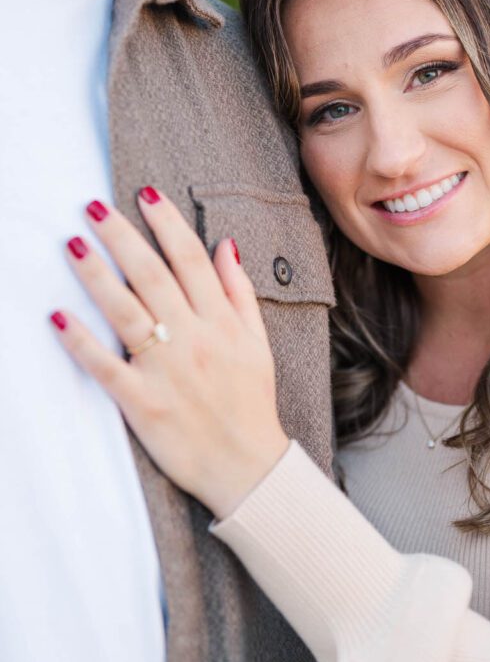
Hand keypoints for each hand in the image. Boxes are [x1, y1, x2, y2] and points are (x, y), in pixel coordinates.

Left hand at [50, 189, 288, 519]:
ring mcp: (166, 371)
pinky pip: (106, 367)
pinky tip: (58, 316)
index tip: (146, 194)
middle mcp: (193, 339)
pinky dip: (82, 342)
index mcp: (221, 322)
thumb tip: (226, 245)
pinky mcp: (143, 403)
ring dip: (97, 275)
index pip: (190, 259)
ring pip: (126, 312)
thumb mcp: (258, 342)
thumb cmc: (251, 402)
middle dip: (121, 236)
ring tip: (72, 245)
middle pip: (151, 276)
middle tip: (92, 207)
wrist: (248, 467)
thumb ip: (239, 292)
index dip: (167, 223)